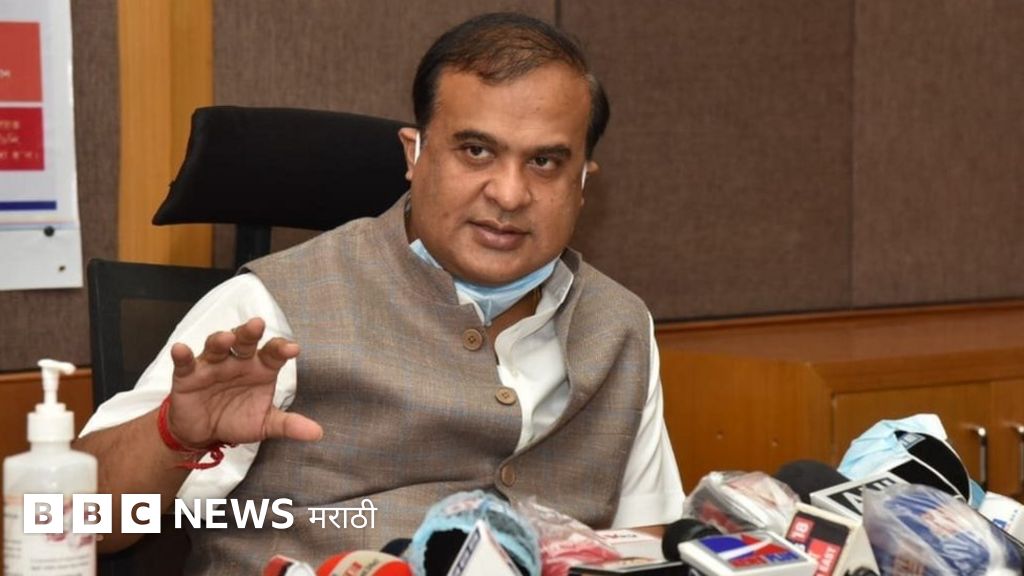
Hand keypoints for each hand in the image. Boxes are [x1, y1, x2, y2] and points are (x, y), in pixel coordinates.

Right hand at [166, 317, 322, 447]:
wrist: (204, 433)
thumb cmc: (237, 419)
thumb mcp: (265, 424)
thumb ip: (289, 425)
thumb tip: (318, 434)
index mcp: (261, 368)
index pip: (273, 353)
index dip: (282, 349)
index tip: (292, 349)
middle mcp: (238, 361)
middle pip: (245, 342)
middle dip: (250, 333)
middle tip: (257, 325)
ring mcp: (213, 365)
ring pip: (216, 347)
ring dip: (220, 340)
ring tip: (227, 337)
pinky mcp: (188, 376)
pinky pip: (185, 363)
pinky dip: (182, 355)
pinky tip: (181, 349)